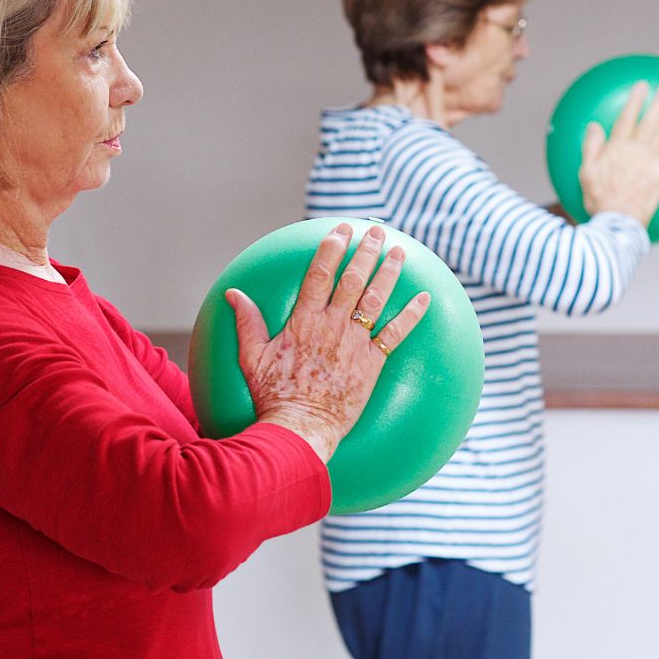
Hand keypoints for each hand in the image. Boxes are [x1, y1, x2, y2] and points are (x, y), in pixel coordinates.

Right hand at [228, 224, 430, 461]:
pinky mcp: (373, 363)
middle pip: (353, 279)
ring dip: (389, 272)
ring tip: (398, 252)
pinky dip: (412, 314)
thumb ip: (247, 322)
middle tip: (376, 231)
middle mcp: (332, 325)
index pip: (320, 273)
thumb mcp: (251, 357)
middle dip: (366, 251)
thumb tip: (233, 294)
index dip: (332, 247)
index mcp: (304, 320)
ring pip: (376, 299)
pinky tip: (424, 298)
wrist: (301, 428)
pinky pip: (396, 333)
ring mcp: (355, 343)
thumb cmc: (274, 395)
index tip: (341, 230)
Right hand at [578, 80, 658, 226]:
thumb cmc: (599, 199)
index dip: (635, 101)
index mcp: (616, 148)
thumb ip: (590, 147)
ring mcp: (651, 161)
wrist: (617, 221)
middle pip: (650, 120)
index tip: (642, 86)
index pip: (627, 118)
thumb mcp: (585, 172)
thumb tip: (593, 126)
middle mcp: (636, 150)